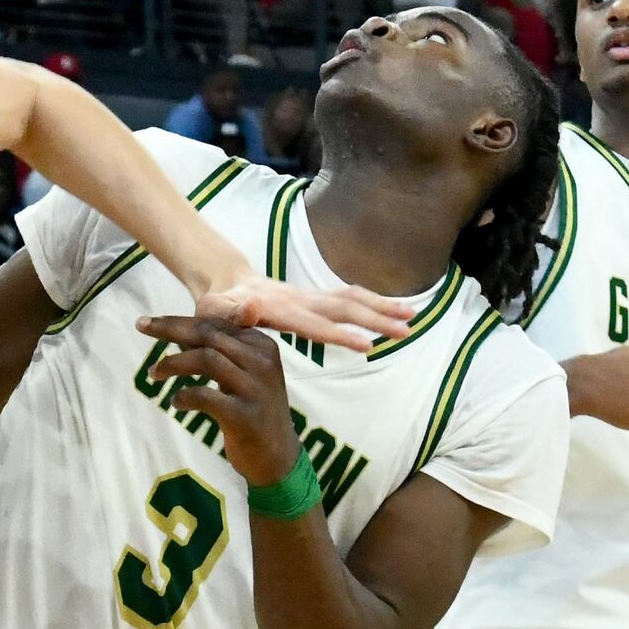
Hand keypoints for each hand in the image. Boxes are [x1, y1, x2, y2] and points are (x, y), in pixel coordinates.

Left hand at [130, 315, 298, 486]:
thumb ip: (221, 350)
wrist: (278, 458)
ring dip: (172, 364)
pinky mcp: (244, 416)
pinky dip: (184, 396)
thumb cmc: (253, 411)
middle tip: (140, 326)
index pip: (215, 325)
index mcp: (262, 345)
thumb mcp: (244, 374)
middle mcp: (262, 361)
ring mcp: (256, 388)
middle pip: (208, 334)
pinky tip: (176, 402)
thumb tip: (182, 327)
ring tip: (154, 374)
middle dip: (170, 328)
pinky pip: (205, 396)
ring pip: (206, 359)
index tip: (149, 322)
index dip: (180, 321)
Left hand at [195, 275, 419, 357]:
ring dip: (382, 307)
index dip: (341, 336)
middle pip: (344, 308)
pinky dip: (373, 303)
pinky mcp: (315, 298)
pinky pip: (349, 298)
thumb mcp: (215, 312)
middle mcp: (301, 300)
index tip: (368, 345)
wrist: (224, 283)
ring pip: (352, 299)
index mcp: (280, 310)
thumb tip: (252, 306)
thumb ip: (232, 313)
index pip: (314, 325)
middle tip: (407, 330)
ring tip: (413, 317)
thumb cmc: (216, 307)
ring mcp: (310, 297)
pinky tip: (395, 312)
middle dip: (376, 319)